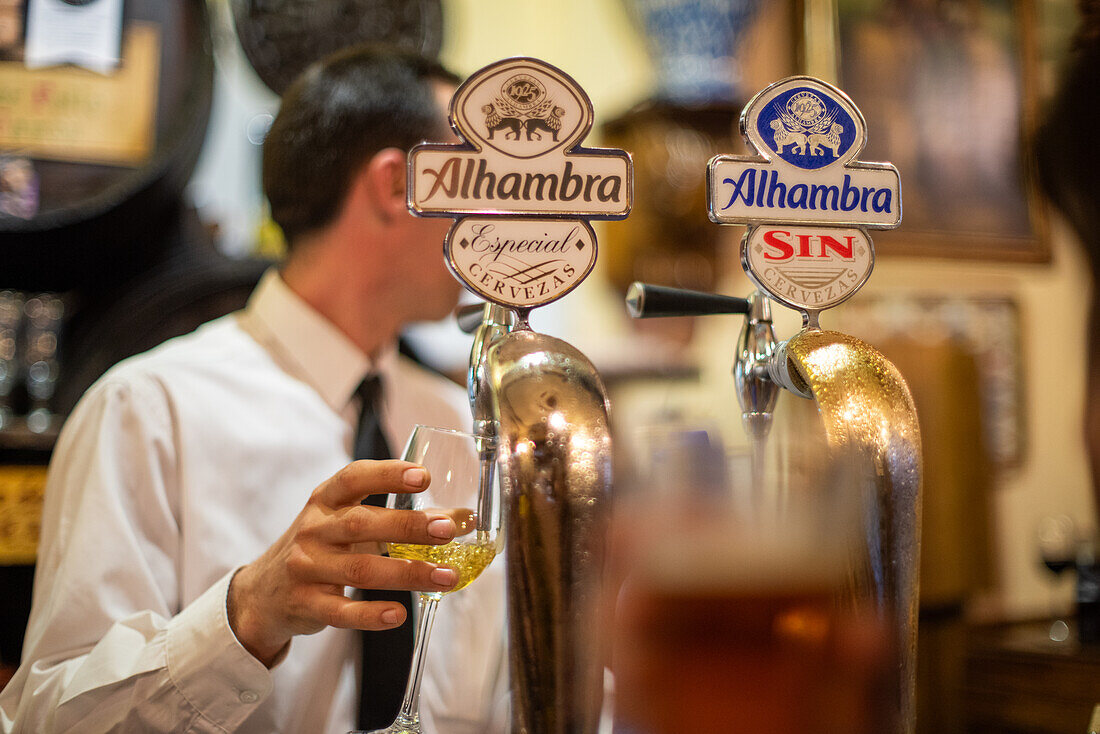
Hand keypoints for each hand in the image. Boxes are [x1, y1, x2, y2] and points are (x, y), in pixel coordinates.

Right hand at [227, 459, 458, 665]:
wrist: (264, 592)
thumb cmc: (322, 548)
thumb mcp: (349, 524)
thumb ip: (399, 519)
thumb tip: (461, 518)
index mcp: (325, 501)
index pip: (353, 478)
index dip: (387, 474)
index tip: (423, 476)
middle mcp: (313, 530)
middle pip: (361, 524)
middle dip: (407, 526)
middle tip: (447, 530)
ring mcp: (306, 568)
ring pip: (360, 570)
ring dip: (408, 574)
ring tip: (447, 576)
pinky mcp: (306, 604)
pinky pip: (341, 611)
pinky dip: (371, 615)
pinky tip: (399, 615)